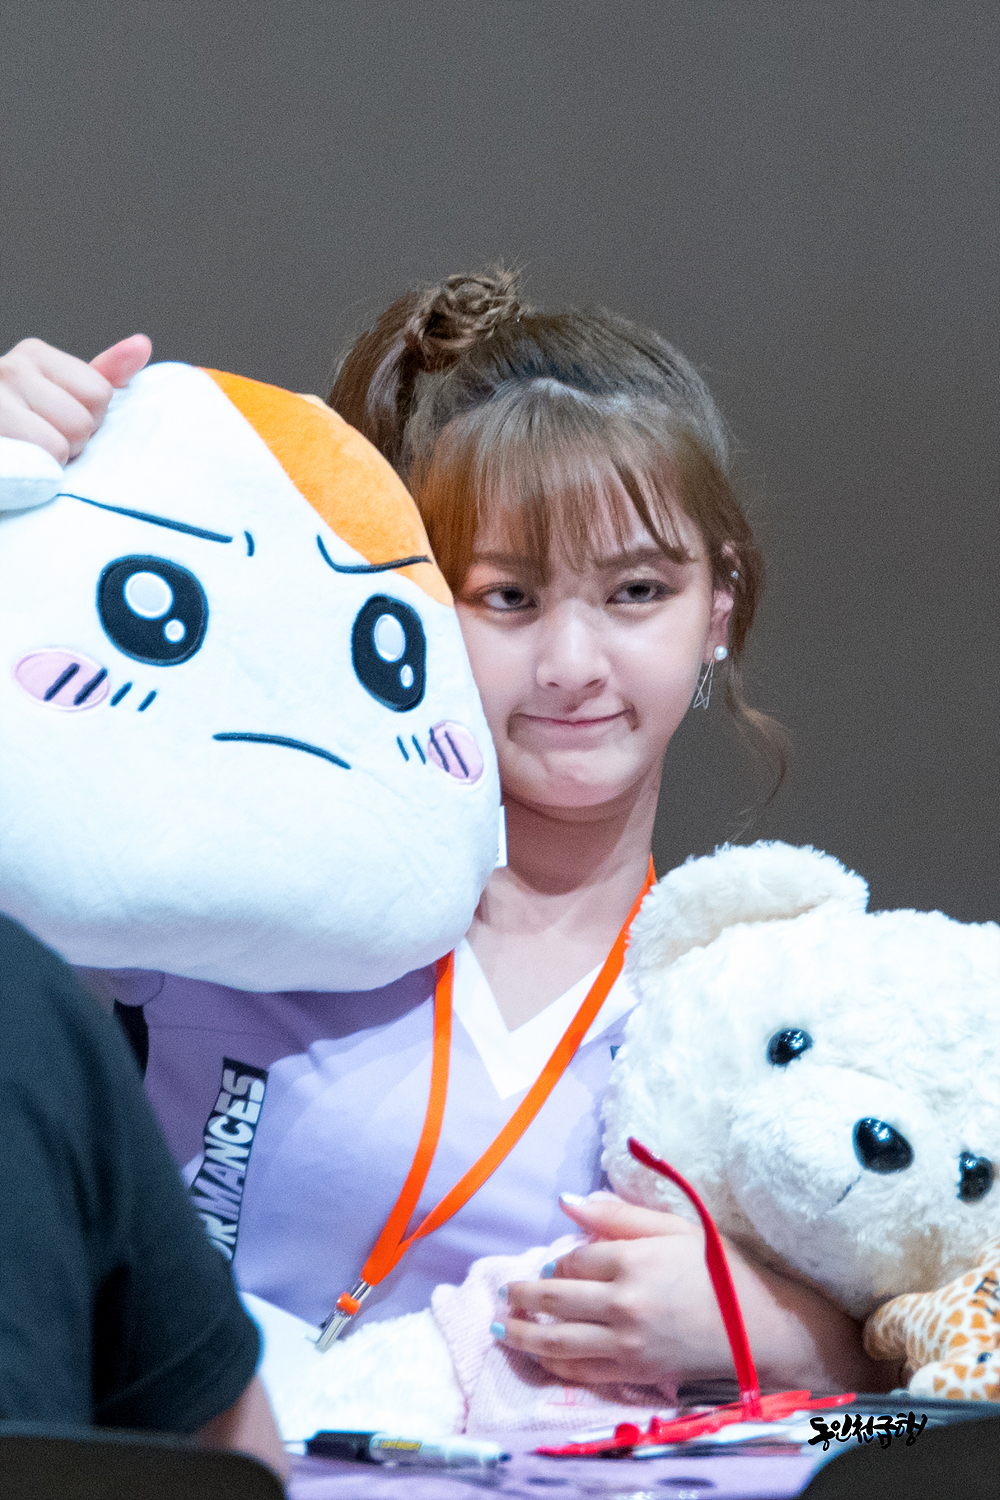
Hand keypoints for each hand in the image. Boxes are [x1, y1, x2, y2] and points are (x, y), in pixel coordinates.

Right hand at [0, 334, 150, 462]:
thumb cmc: (23, 421)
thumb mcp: (63, 392)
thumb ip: (104, 373)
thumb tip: (142, 345)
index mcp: (34, 354)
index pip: (101, 394)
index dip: (90, 420)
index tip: (60, 421)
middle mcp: (8, 369)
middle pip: (82, 423)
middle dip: (71, 444)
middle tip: (44, 442)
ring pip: (60, 447)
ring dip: (52, 463)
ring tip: (31, 452)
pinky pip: (36, 465)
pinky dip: (36, 476)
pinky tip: (21, 463)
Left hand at [496, 1192, 717, 1393]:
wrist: (759, 1326)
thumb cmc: (719, 1269)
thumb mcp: (673, 1227)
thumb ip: (618, 1215)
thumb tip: (567, 1201)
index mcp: (632, 1260)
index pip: (574, 1261)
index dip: (558, 1263)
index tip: (551, 1265)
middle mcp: (623, 1303)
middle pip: (555, 1300)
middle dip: (523, 1297)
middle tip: (504, 1292)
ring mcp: (626, 1343)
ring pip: (558, 1342)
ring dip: (523, 1335)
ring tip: (500, 1327)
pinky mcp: (635, 1373)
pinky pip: (582, 1373)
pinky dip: (554, 1366)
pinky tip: (539, 1359)